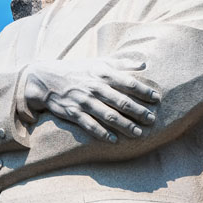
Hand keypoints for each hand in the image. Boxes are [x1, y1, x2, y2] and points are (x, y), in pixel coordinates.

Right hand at [22, 58, 159, 142]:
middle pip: (122, 102)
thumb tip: (144, 64)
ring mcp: (84, 101)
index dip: (144, 91)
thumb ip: (122, 62)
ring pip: (109, 116)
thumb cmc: (77, 69)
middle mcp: (95, 87)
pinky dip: (102, 133)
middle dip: (139, 112)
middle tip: (152, 120)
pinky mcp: (73, 113)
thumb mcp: (98, 61)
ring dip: (125, 126)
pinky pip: (90, 125)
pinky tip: (114, 140)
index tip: (157, 99)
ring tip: (139, 134)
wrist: (45, 79)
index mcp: (103, 73)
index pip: (129, 83)